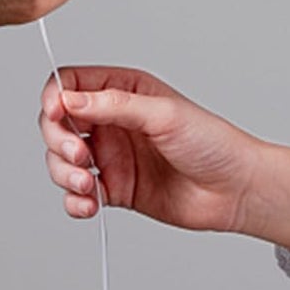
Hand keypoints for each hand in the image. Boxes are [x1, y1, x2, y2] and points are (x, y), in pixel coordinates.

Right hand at [38, 65, 266, 233]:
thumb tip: (69, 98)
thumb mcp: (163, 114)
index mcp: (125, 90)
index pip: (73, 83)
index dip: (55, 96)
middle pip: (58, 123)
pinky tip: (89, 205)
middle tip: (79, 156)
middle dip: (58, 140)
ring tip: (88, 186)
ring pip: (61, 160)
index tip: (56, 114)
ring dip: (64, 174)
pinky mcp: (115, 189)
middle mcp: (114, 121)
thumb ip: (115, 106)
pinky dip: (74, 202)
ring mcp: (112, 155)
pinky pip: (77, 195)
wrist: (233, 189)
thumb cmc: (210, 141)